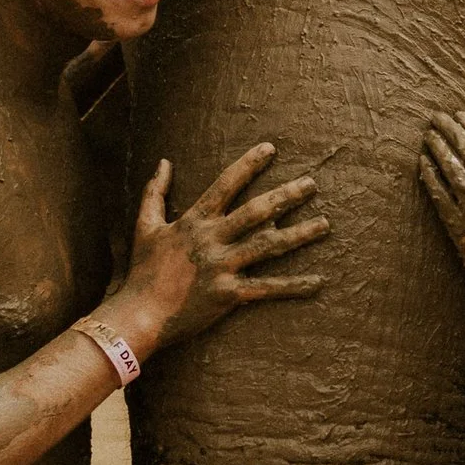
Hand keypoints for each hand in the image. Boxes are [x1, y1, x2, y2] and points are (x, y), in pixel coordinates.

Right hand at [110, 144, 328, 347]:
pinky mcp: (229, 295)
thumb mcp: (145, 226)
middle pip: (257, 211)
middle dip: (286, 195)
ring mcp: (222, 267)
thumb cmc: (142, 271)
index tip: (270, 149)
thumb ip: (155, 192)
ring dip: (300, 234)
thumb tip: (164, 161)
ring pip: (268, 245)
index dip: (248, 165)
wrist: (139, 314)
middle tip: (311, 184)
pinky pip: (268, 288)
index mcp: (194, 221)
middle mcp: (212, 239)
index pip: (226, 184)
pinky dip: (294, 286)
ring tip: (325, 224)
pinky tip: (318, 281)